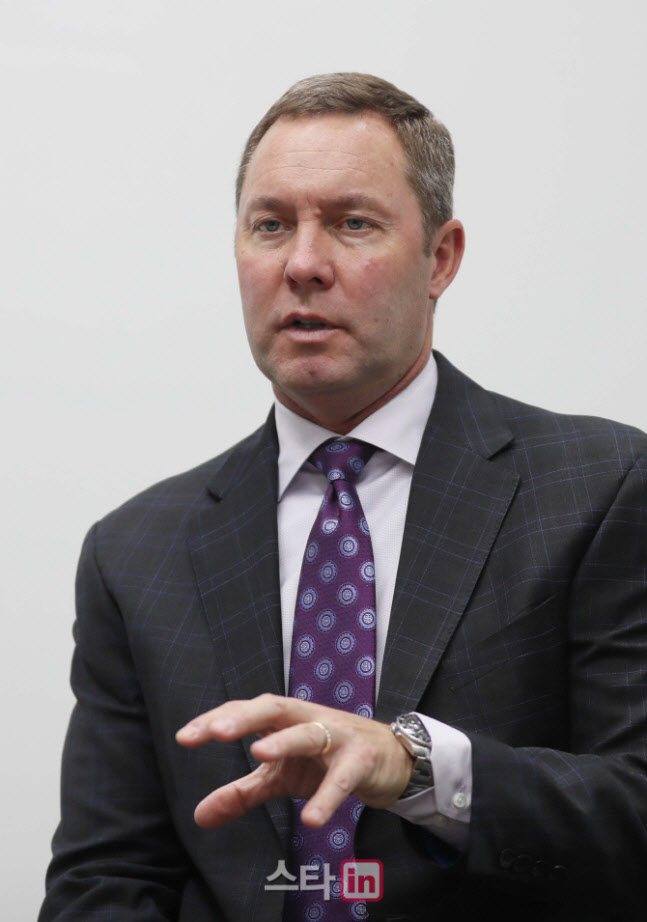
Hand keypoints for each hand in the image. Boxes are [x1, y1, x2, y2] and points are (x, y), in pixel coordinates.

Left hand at [175, 693, 413, 828]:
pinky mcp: (361, 759)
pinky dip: (328, 796)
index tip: (185, 737)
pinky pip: (343, 777)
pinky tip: (311, 819)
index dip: (216, 720)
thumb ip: (243, 792)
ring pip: (309, 733)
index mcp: (284, 720)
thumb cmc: (326, 761)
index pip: (246, 712)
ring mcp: (337, 736)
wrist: (388, 759)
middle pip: (274, 708)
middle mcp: (307, 719)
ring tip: (259, 755)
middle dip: (245, 717)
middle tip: (215, 732)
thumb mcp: (281, 777)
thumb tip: (199, 815)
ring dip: (285, 742)